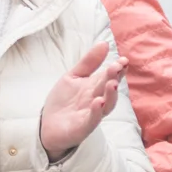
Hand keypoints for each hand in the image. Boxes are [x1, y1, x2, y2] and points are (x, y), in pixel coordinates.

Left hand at [40, 42, 124, 159]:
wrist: (47, 125)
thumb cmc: (63, 101)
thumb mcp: (73, 76)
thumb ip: (89, 62)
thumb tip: (104, 43)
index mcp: (96, 87)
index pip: (110, 76)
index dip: (118, 69)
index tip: (124, 60)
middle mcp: (98, 100)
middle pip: (109, 88)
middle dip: (114, 78)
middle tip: (116, 67)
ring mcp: (91, 114)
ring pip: (106, 106)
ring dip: (110, 95)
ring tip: (111, 84)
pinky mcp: (83, 128)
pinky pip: (92, 120)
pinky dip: (96, 112)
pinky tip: (98, 102)